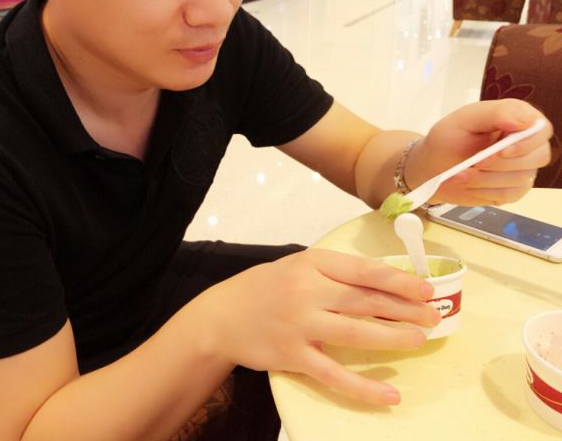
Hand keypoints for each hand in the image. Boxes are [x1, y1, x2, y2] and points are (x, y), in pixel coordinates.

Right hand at [196, 248, 439, 405]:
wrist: (223, 315)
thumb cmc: (265, 286)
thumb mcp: (297, 266)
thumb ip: (333, 272)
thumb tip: (382, 282)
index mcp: (311, 264)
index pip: (364, 271)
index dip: (399, 281)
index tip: (425, 289)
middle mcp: (307, 291)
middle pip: (366, 301)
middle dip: (405, 309)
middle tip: (434, 316)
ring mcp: (300, 326)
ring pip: (357, 334)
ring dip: (393, 338)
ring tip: (420, 340)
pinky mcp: (293, 357)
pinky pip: (335, 375)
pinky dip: (364, 388)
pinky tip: (390, 395)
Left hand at [406, 99, 551, 205]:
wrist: (431, 167)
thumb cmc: (447, 140)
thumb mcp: (464, 120)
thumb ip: (495, 113)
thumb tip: (527, 119)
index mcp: (515, 119)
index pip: (541, 129)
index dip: (527, 142)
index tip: (502, 150)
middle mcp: (523, 143)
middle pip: (538, 156)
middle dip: (502, 164)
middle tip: (475, 163)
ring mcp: (520, 168)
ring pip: (521, 178)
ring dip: (485, 179)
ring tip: (460, 174)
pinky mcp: (512, 188)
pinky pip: (510, 194)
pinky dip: (483, 191)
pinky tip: (466, 184)